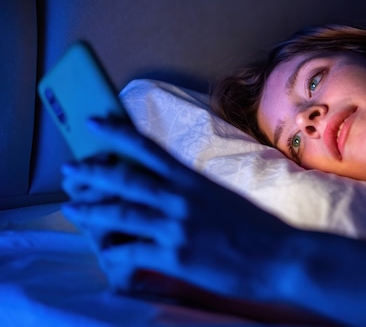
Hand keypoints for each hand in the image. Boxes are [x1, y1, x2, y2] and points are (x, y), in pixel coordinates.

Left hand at [61, 117, 293, 299]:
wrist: (283, 257)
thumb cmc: (258, 230)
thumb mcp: (224, 199)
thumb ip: (194, 194)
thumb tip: (170, 194)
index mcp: (194, 181)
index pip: (149, 148)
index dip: (117, 133)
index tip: (94, 122)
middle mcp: (182, 198)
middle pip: (125, 178)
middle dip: (91, 172)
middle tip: (69, 170)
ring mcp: (177, 227)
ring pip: (119, 213)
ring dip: (90, 210)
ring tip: (73, 208)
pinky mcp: (176, 257)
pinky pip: (130, 253)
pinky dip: (113, 254)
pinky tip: (106, 254)